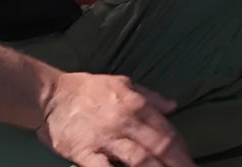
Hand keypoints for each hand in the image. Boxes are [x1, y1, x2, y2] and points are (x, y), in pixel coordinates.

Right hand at [36, 72, 192, 166]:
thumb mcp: (124, 83)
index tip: (190, 161)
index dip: (182, 149)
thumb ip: (150, 97)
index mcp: (137, 105)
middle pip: (159, 146)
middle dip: (178, 163)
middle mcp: (125, 122)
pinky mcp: (84, 152)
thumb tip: (173, 106)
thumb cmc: (88, 89)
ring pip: (139, 159)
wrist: (51, 95)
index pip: (167, 131)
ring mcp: (105, 138)